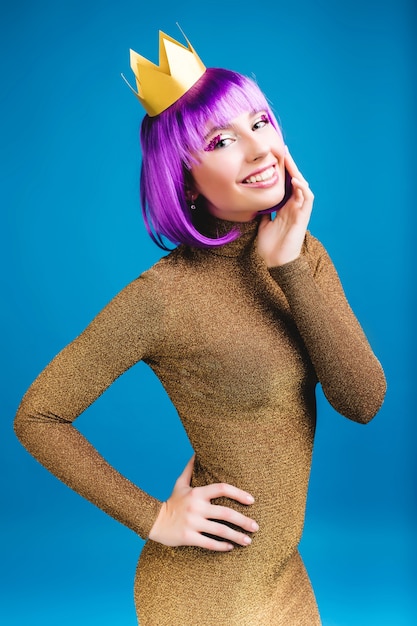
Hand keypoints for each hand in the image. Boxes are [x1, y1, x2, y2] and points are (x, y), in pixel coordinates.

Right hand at [148, 455, 258, 550]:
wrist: (154, 521)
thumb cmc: (172, 502)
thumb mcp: (180, 483)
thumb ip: (190, 469)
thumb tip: (196, 452)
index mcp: (197, 493)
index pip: (222, 489)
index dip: (238, 494)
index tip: (252, 501)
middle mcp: (196, 507)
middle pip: (226, 513)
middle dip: (243, 521)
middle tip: (255, 526)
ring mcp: (193, 523)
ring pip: (220, 531)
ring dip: (237, 536)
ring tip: (248, 541)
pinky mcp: (188, 537)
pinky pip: (209, 543)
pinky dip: (222, 546)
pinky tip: (230, 547)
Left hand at [257, 148, 313, 266]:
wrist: (276, 262)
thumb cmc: (270, 246)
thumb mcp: (262, 224)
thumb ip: (263, 212)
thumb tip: (255, 203)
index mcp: (285, 207)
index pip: (286, 184)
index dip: (282, 170)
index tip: (276, 156)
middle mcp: (294, 207)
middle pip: (295, 181)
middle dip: (290, 165)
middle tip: (283, 150)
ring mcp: (300, 211)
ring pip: (302, 186)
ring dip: (296, 172)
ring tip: (288, 160)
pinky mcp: (303, 217)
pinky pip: (307, 198)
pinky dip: (302, 188)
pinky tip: (295, 180)